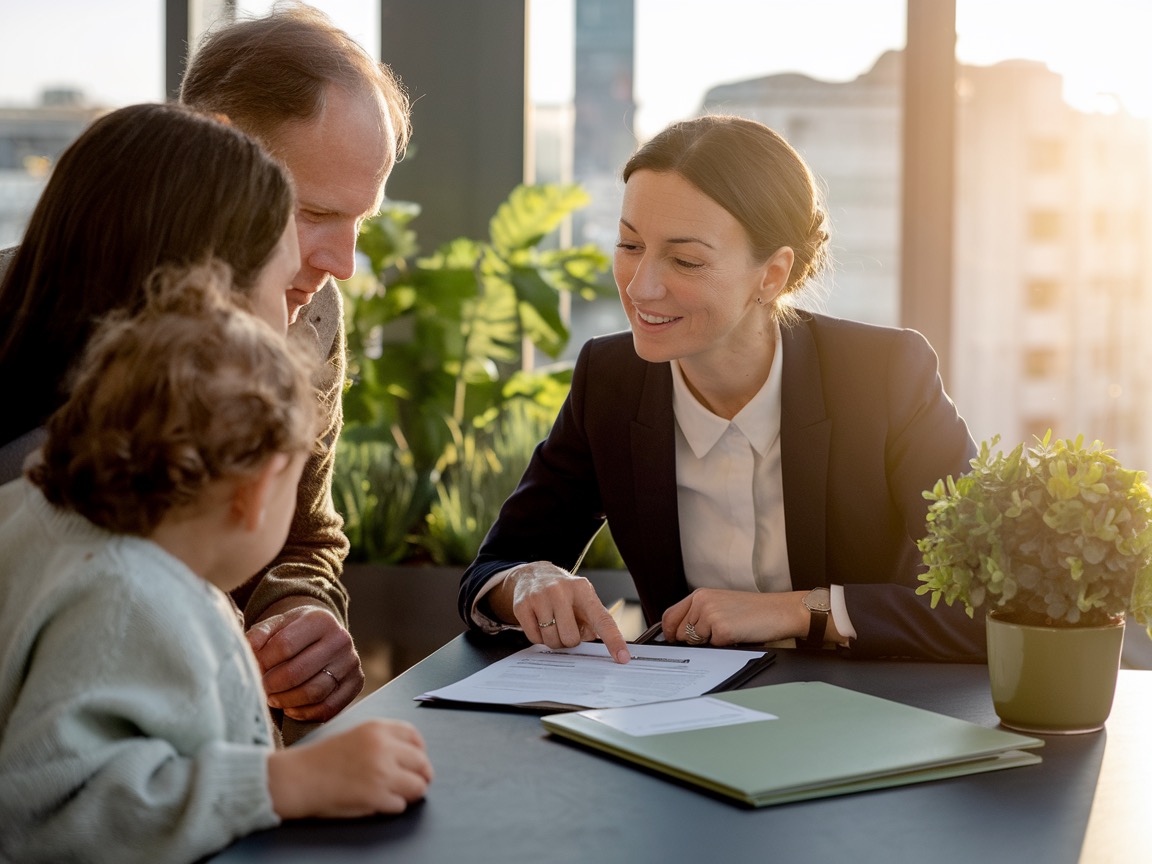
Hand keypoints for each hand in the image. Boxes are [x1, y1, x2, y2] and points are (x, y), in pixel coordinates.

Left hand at [246, 599, 364, 721]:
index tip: (252, 669)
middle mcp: (341, 639)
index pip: (284, 645)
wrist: (326, 635)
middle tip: (260, 688)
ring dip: (286, 701)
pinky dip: (305, 713)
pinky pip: (328, 707)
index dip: (262, 662)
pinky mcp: (356, 683)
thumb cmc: (296, 632)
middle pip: (298, 672)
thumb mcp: (278, 624)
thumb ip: (258, 635)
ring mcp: (351, 662)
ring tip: (273, 698)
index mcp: (320, 620)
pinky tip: (290, 709)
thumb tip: (245, 652)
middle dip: (272, 685)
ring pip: (314, 692)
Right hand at [267, 719, 432, 818]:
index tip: (415, 762)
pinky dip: (392, 807)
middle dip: (420, 775)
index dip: (419, 751)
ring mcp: (381, 773)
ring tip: (394, 794)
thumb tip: (412, 755)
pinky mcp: (376, 797)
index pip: (415, 737)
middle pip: (423, 763)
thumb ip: (383, 740)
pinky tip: (378, 803)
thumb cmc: (323, 759)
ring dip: (409, 793)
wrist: (297, 778)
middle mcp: (383, 748)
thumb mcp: (356, 735)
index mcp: (378, 729)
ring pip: (418, 786)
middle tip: (412, 784)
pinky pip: (400, 805)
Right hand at [490, 562, 630, 663]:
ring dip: (554, 640)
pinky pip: (535, 639)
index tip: (622, 657)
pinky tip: (540, 622)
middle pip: (571, 638)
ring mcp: (540, 597)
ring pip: (552, 641)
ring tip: (553, 623)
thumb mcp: (583, 599)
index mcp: (582, 590)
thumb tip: (594, 642)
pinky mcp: (522, 606)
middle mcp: (561, 590)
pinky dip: (539, 637)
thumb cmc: (564, 592)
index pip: (602, 619)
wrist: (533, 574)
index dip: (613, 640)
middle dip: (570, 640)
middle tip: (566, 627)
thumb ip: (592, 621)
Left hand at [661, 588, 809, 645]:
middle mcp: (702, 602)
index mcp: (700, 595)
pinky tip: (737, 634)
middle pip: (680, 633)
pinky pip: (713, 647)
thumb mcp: (720, 604)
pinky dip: (724, 646)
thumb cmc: (753, 610)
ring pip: (695, 642)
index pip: (670, 616)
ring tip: (729, 631)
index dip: (668, 632)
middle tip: (714, 634)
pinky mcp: (721, 629)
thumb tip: (678, 633)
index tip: (670, 640)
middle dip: (693, 640)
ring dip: (709, 643)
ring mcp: (710, 615)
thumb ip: (699, 613)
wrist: (779, 611)